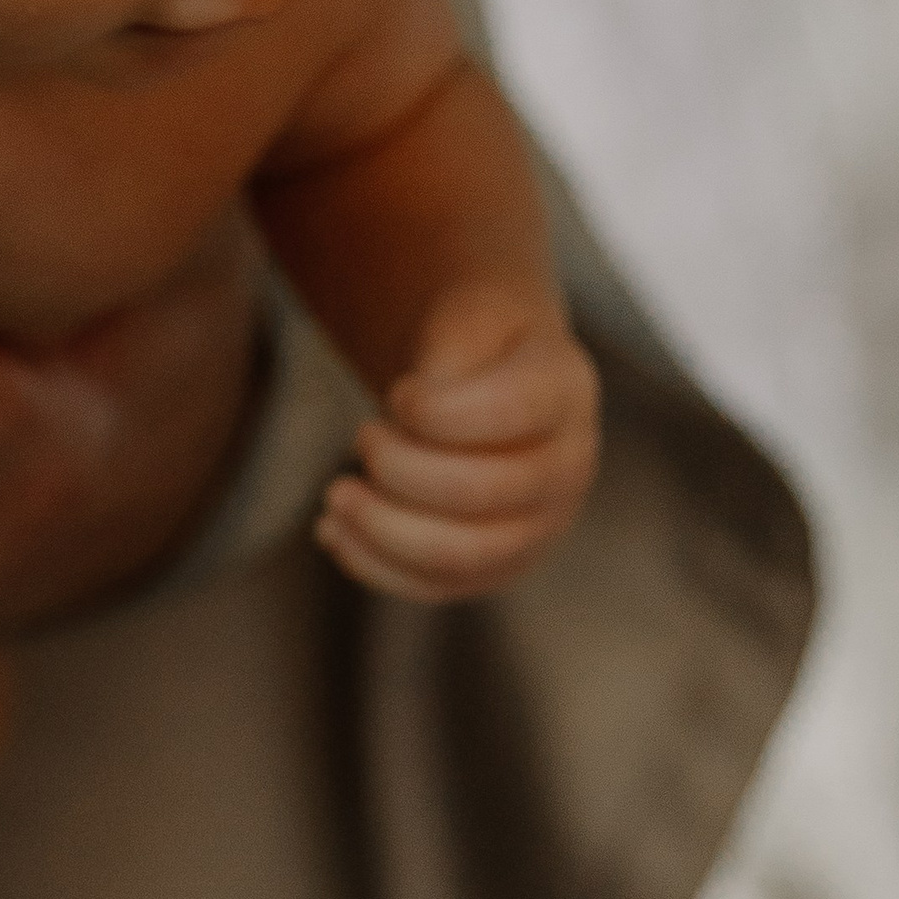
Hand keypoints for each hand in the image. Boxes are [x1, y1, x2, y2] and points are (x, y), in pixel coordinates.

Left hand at [316, 282, 599, 603]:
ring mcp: (538, 524)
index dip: (438, 410)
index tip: (399, 393)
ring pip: (463, 554)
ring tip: (336, 495)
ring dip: (383, 529)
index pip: (513, 411)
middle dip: (402, 469)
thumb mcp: (464, 312)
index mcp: (564, 391)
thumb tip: (410, 423)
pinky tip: (331, 530)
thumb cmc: (471, 340)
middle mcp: (566, 466)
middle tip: (362, 436)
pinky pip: (436, 586)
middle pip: (485, 492)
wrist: (487, 374)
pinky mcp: (495, 564)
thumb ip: (446, 352)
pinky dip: (374, 565)